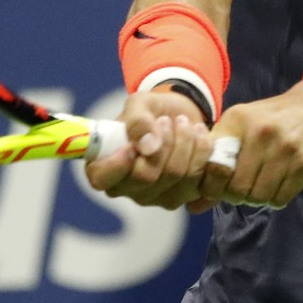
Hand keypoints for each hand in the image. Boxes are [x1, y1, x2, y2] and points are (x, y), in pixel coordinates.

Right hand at [83, 89, 214, 209]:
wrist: (180, 117)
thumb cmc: (151, 112)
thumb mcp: (139, 105)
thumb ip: (138, 121)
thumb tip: (148, 146)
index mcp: (105, 166)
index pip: (101, 179)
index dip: (116, 165)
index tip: (131, 145)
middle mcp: (127, 188)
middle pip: (145, 177)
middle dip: (162, 143)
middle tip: (166, 120)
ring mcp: (155, 197)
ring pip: (174, 176)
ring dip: (184, 143)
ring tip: (183, 122)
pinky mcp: (182, 197)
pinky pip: (196, 180)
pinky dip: (201, 152)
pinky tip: (199, 135)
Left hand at [191, 74, 302, 211]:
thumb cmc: (276, 119)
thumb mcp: (244, 128)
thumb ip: (217, 162)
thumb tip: (192, 206)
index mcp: (238, 120)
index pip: (212, 166)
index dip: (211, 186)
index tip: (218, 187)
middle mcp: (260, 133)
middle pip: (236, 188)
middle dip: (237, 195)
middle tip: (245, 187)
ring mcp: (285, 148)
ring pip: (258, 196)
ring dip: (258, 197)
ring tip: (264, 183)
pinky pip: (281, 198)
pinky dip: (276, 198)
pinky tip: (281, 183)